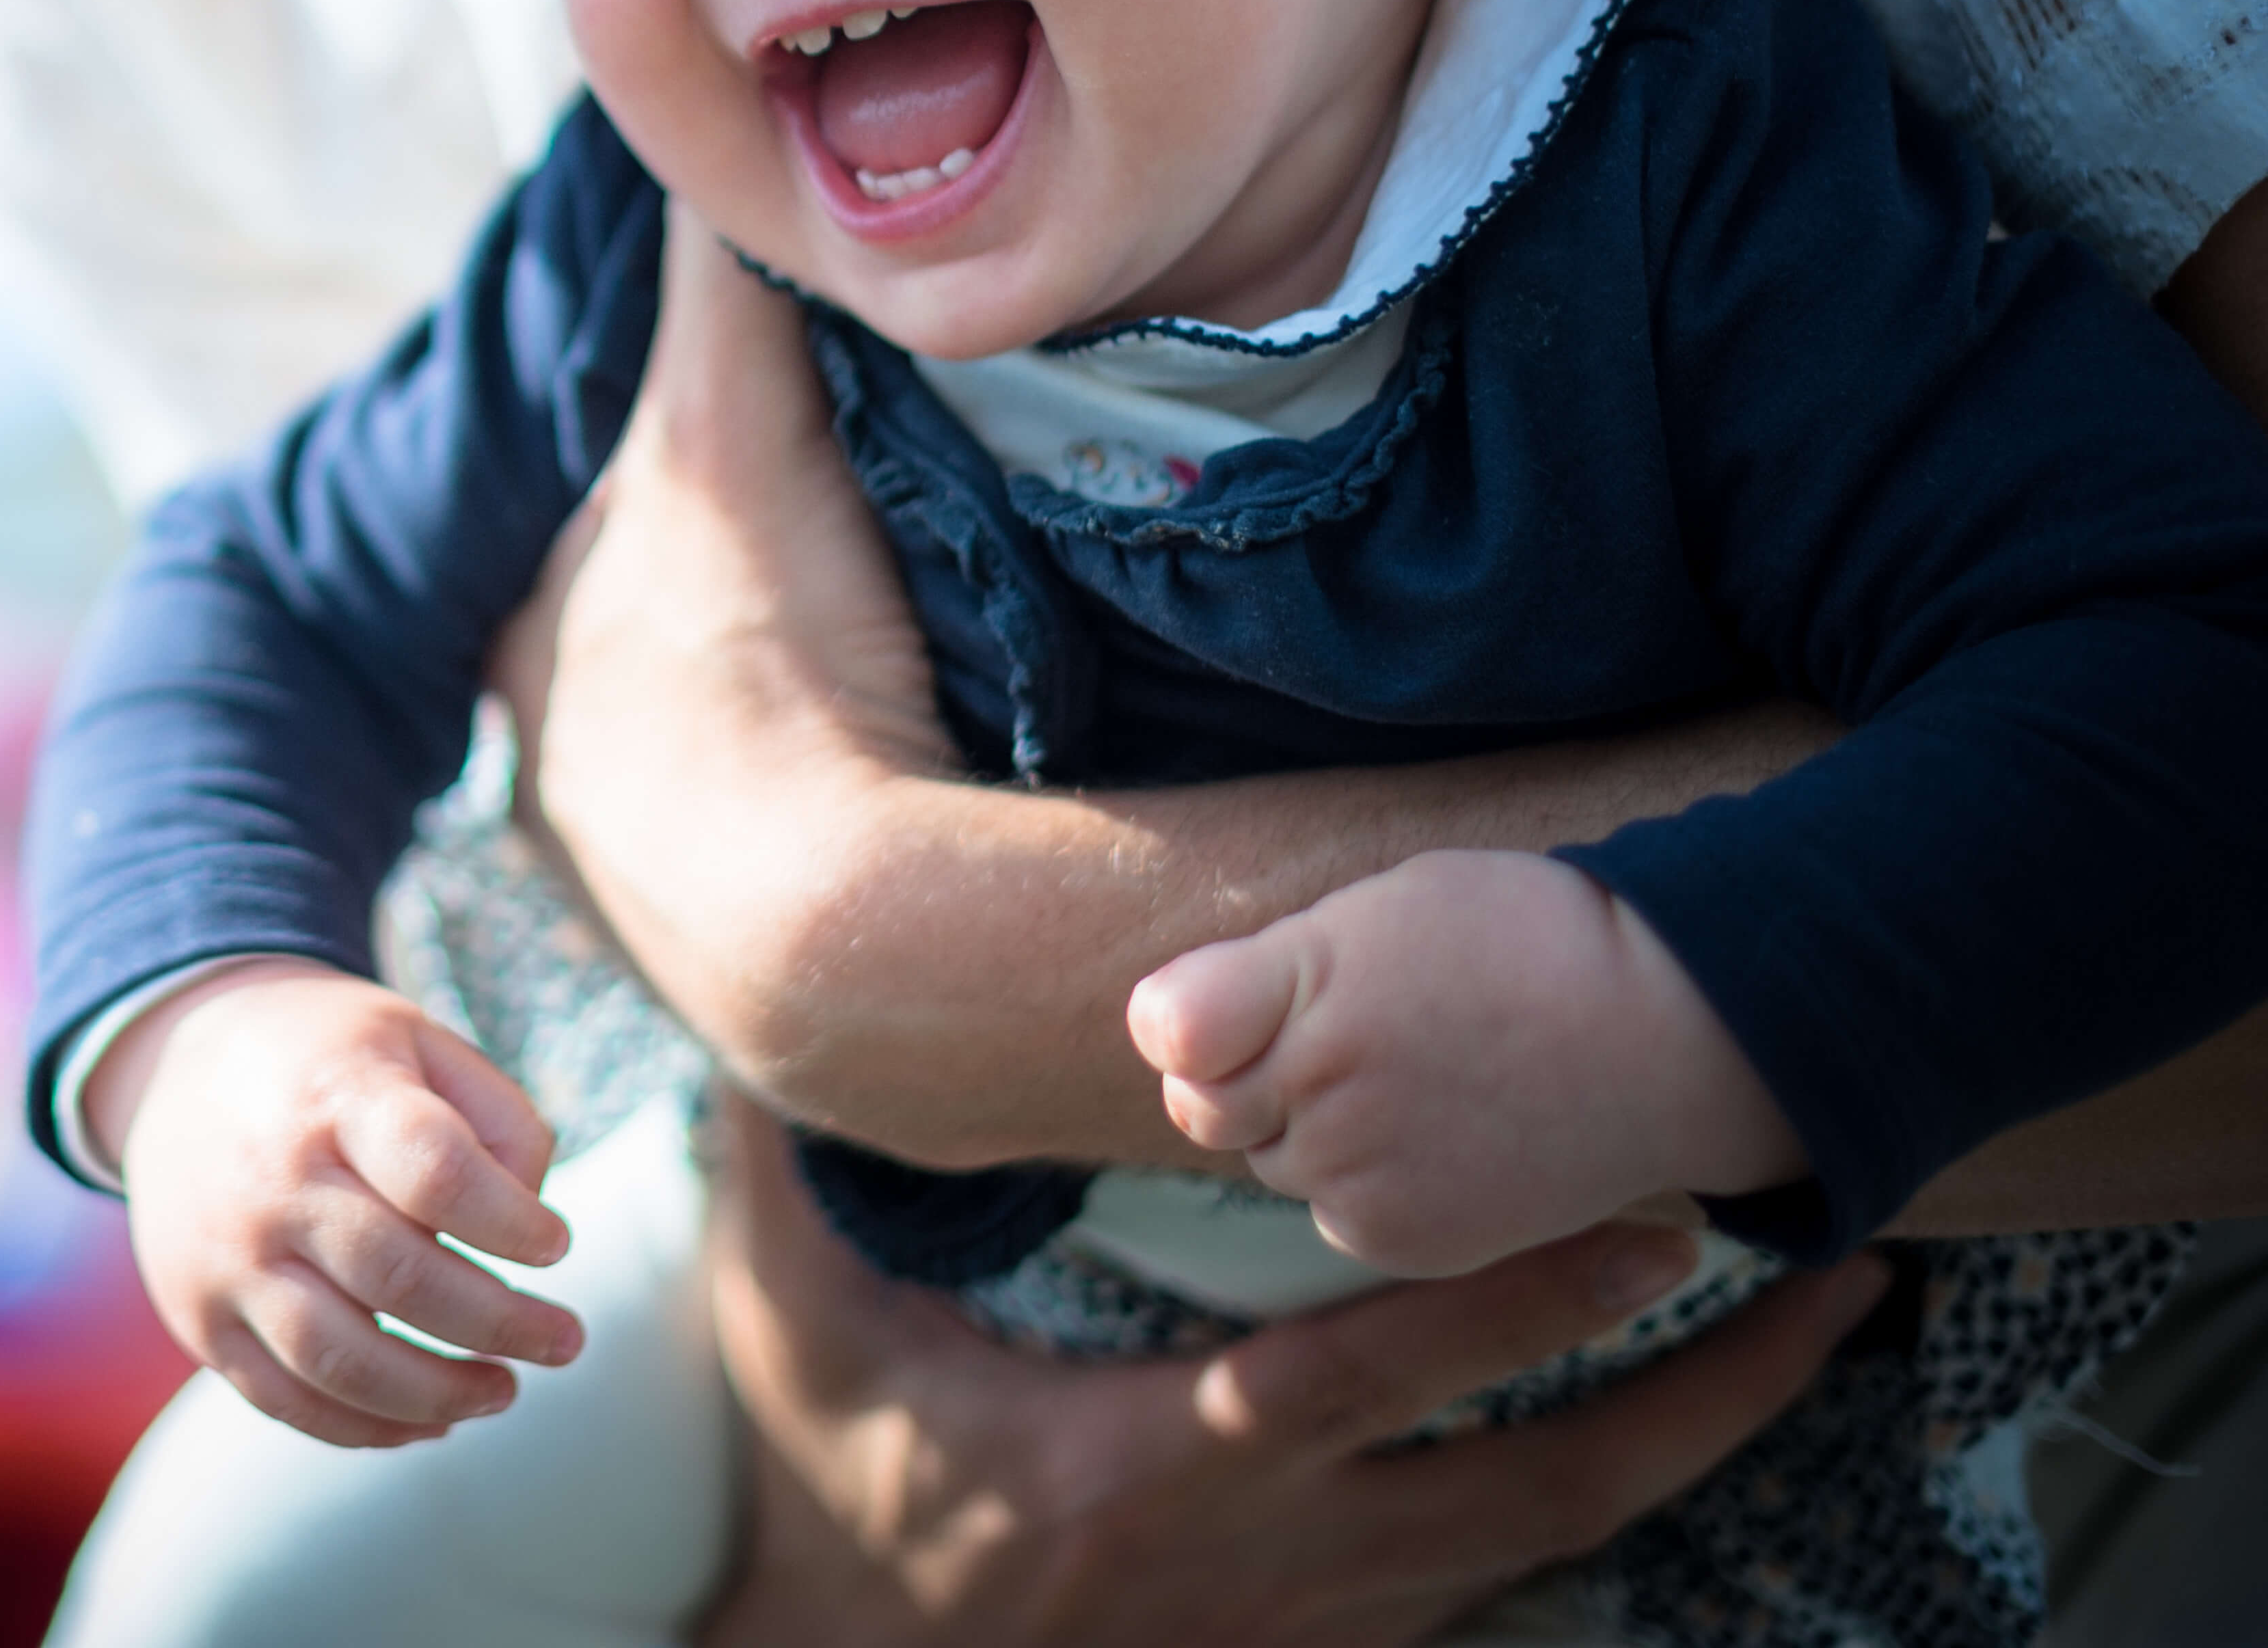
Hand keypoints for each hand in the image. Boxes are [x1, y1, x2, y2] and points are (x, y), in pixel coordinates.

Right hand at [93, 959, 585, 1446]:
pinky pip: (287, 1400)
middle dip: (502, 1325)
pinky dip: (369, 1428)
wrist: (175, 1073)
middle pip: (400, 1278)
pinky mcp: (200, 1319)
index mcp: (337, 1096)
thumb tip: (531, 1217)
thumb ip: (497, 1116)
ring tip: (503, 1390)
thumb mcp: (417, 1039)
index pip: (437, 1172)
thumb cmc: (329, 1063)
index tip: (555, 1244)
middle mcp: (273, 1181)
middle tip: (563, 1340)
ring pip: (342, 1361)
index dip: (512, 1223)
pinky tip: (431, 1419)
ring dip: (440, 1394)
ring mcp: (228, 1259)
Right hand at [694, 1090, 1889, 1646]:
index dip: (1510, 1303)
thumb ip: (790, 1173)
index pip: (1366, 1379)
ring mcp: (1317, 1620)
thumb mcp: (791, 1322)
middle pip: (1540, 1490)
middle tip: (1835, 1280)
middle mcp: (1268, 1560)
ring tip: (1815, 1341)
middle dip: (1703, 1392)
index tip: (1645, 1222)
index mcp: (1149, 1467)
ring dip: (1697, 1447)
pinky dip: (1608, 1505)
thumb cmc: (830, 1482)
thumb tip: (768, 1018)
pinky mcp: (1329, 1645)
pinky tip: (1692, 1437)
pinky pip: (1507, 1582)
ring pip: (1553, 1545)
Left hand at [1129, 850, 1805, 1275]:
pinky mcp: (1404, 1240)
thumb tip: (1167, 1039)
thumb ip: (1259, 976)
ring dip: (1321, 1130)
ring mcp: (1360, 1176)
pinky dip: (1375, 1184)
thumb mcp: (1374, 911)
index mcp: (1299, 987)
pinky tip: (1449, 1137)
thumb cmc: (1522, 939)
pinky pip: (1339, 1215)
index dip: (1196, 1021)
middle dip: (1259, 1076)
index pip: (1166, 1032)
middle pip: (1214, 1107)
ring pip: (1281, 1162)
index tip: (1241, 1004)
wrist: (1674, 1029)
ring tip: (1424, 1078)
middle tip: (1364, 1034)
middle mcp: (1317, 1091)